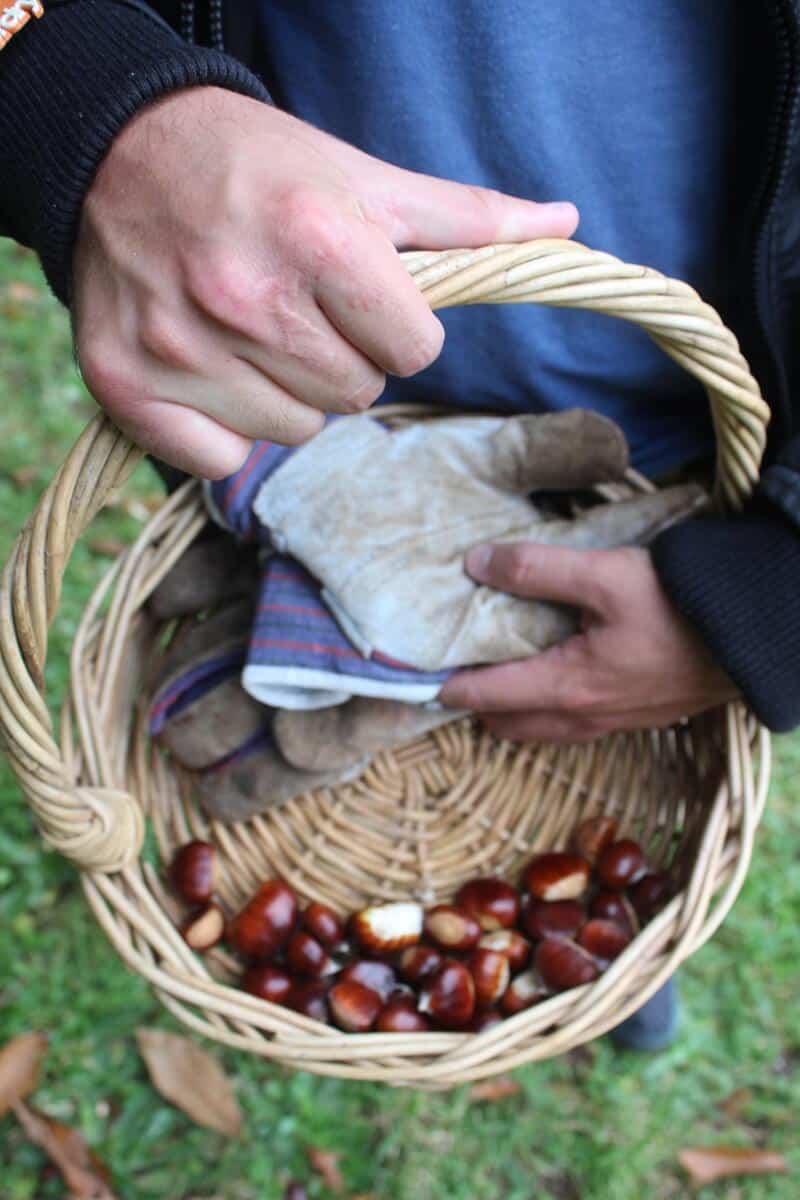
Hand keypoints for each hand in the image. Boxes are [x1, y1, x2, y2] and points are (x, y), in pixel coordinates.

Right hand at [72, 87, 577, 476]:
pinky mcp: (127, 386)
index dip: (400, 329)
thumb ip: (463, 218)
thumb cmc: (255, 165)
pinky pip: (221, 459)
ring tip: (252, 332)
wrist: (118, 150)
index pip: (415, 351)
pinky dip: (224, 430)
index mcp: (319, 239)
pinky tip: (210, 369)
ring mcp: (181, 347)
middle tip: (302, 309)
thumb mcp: (361, 177)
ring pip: (295, 431)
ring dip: (289, 394)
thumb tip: (565, 225)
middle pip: (356, 395)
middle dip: (345, 359)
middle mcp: (246, 298)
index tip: (363, 299)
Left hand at [439, 541, 738, 742]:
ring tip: (493, 673)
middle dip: (474, 704)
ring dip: (510, 709)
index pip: (485, 695)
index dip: (445, 687)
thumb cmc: (680, 605)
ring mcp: (611, 722)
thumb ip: (536, 569)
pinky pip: (570, 724)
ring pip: (539, 728)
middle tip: (452, 669)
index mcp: (566, 685)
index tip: (412, 677)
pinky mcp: (633, 716)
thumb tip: (475, 563)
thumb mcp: (605, 574)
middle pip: (506, 723)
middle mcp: (582, 715)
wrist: (752, 636)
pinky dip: (543, 708)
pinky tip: (550, 675)